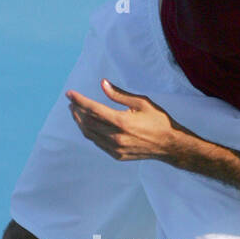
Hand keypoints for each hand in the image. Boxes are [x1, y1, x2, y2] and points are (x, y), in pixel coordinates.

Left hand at [67, 78, 190, 161]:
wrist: (169, 145)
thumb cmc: (158, 120)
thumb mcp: (141, 102)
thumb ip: (119, 94)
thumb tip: (102, 84)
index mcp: (122, 121)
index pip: (93, 109)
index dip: (79, 100)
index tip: (70, 94)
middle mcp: (116, 137)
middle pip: (88, 122)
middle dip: (77, 110)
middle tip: (71, 102)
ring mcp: (115, 148)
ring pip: (90, 134)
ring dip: (80, 122)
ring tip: (76, 112)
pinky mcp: (117, 155)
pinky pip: (97, 143)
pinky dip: (90, 132)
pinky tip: (88, 125)